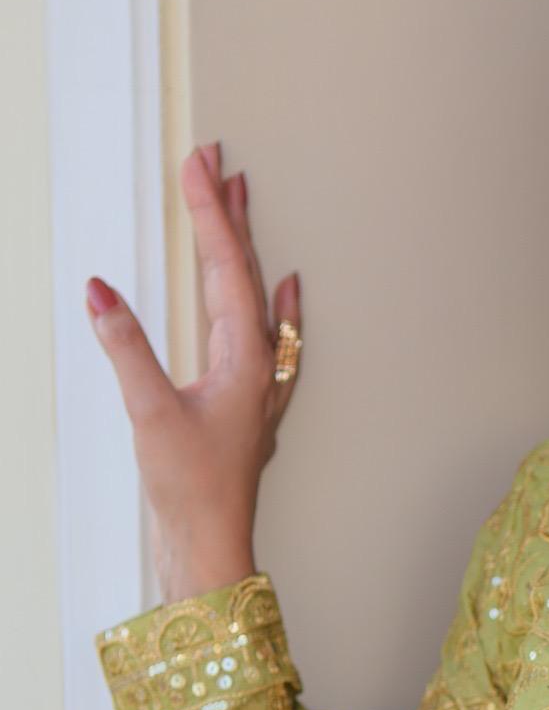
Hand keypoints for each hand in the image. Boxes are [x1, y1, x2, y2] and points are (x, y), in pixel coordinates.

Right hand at [85, 140, 300, 600]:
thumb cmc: (191, 491)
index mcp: (244, 359)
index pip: (227, 268)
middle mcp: (259, 364)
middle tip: (217, 159)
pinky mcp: (247, 403)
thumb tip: (100, 292)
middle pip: (247, 272)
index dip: (210, 213)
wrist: (211, 549)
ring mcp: (257, 383)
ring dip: (246, 247)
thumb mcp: (151, 414)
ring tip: (241, 198)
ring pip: (256, 297)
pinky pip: (271, 336)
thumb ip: (126, 349)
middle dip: (230, 214)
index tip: (197, 164)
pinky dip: (277, 304)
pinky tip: (287, 289)